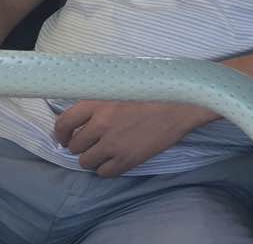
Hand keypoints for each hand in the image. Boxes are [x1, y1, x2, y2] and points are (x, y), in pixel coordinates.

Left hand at [54, 100, 210, 176]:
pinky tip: (117, 160)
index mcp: (98, 103)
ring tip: (108, 152)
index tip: (65, 137)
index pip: (63, 123)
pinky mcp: (127, 160)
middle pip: (75, 146)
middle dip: (82, 146)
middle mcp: (100, 124)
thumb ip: (104, 99)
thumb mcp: (124, 86)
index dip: (61, 134)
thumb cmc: (158, 90)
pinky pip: (104, 173)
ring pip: (86, 162)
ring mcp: (113, 144)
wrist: (184, 104)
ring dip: (94, 158)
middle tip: (94, 143)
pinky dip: (108, 168)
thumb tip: (88, 112)